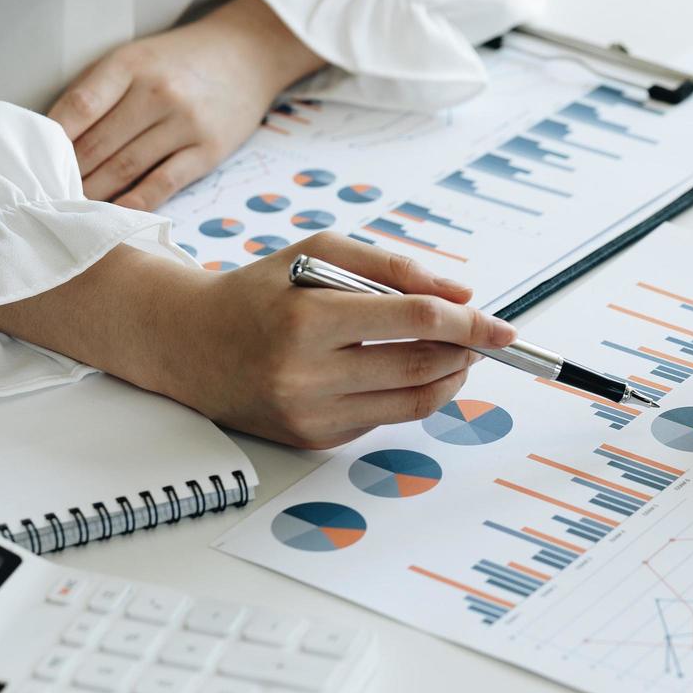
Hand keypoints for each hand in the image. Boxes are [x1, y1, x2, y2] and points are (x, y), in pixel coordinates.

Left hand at [48, 0, 324, 210]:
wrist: (247, 53)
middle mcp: (157, 92)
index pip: (80, 106)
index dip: (52, 139)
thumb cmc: (179, 59)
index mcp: (131, 64)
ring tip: (70, 208)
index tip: (32, 161)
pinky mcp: (207, 150)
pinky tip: (114, 215)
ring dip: (94, 192)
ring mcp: (185, 123)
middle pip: (98, 144)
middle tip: (44, 196)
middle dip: (69, 173)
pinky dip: (135, 202)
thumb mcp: (136, 56)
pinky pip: (163, 183)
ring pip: (125, 167)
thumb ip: (99, 89)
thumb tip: (56, 137)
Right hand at [152, 233, 517, 447]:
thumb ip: (392, 266)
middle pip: (421, 365)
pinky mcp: (313, 438)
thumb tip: (460, 292)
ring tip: (453, 353)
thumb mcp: (317, 254)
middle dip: (465, 351)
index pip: (413, 319)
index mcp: (307, 319)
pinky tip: (402, 370)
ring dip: (449, 377)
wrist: (190, 344)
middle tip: (480, 336)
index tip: (502, 325)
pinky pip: (385, 418)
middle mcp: (306, 374)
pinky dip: (409, 393)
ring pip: (412, 401)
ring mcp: (310, 414)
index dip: (468, 322)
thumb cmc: (259, 292)